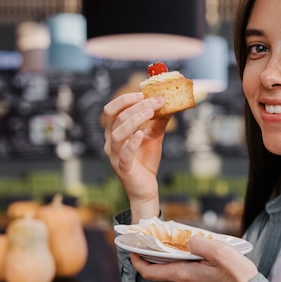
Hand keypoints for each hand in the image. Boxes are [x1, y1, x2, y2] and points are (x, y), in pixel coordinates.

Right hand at [101, 92, 168, 221]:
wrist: (146, 188)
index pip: (112, 111)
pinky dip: (132, 143)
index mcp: (114, 133)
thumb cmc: (146, 162)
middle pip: (117, 118)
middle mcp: (111, 143)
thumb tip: (169, 104)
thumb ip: (158, 122)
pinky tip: (141, 135)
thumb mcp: (154, 138)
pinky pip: (124, 155)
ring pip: (118, 134)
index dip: (125, 100)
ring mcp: (115, 156)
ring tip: (150, 112)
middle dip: (135, 106)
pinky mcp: (123, 169)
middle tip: (154, 101)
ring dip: (134, 120)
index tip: (143, 93)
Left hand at [130, 236, 258, 281]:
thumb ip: (200, 243)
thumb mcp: (220, 251)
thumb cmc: (238, 277)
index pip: (149, 272)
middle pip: (160, 277)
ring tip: (177, 253)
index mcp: (184, 276)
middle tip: (154, 248)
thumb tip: (188, 241)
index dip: (138, 262)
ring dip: (170, 268)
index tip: (134, 251)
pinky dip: (183, 275)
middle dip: (153, 263)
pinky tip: (195, 266)